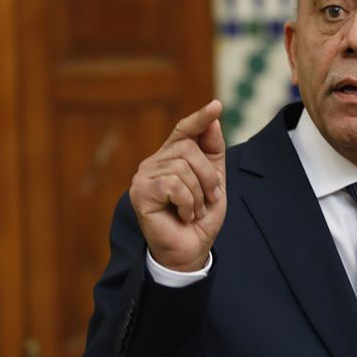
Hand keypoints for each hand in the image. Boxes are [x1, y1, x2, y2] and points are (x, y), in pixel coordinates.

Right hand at [129, 100, 226, 271]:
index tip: (217, 106)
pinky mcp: (139, 192)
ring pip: (183, 168)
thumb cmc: (200, 217)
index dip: (200, 118)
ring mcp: (144, 176)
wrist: (190, 250)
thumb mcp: (214, 181)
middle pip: (189, 149)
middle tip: (208, 199)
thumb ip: (213, 152)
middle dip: (208, 177)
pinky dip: (187, 203)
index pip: (184, 130)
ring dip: (199, 195)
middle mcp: (154, 162)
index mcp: (172, 157)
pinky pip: (174, 185)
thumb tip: (213, 120)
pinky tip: (183, 215)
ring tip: (194, 210)